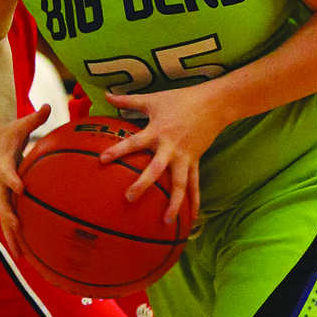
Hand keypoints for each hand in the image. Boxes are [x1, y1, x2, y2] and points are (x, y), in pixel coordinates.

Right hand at [0, 105, 50, 260]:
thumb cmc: (10, 132)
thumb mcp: (21, 123)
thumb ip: (35, 117)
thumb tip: (47, 105)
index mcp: (2, 163)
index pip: (7, 172)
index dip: (12, 180)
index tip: (21, 189)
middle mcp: (0, 181)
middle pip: (3, 203)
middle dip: (9, 218)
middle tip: (18, 230)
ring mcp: (2, 191)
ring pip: (5, 217)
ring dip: (12, 236)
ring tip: (20, 256)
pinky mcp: (7, 197)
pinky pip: (11, 218)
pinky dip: (16, 234)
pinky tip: (25, 252)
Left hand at [99, 87, 222, 224]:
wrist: (213, 104)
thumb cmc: (181, 99)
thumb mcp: (153, 98)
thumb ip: (128, 100)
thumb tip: (106, 94)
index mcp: (157, 132)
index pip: (134, 142)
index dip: (118, 150)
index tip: (102, 160)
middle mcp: (170, 147)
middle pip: (156, 169)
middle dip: (143, 184)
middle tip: (129, 198)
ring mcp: (185, 157)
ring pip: (179, 184)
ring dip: (174, 203)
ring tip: (166, 221)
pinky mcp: (195, 161)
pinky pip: (195, 184)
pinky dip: (195, 201)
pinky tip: (193, 218)